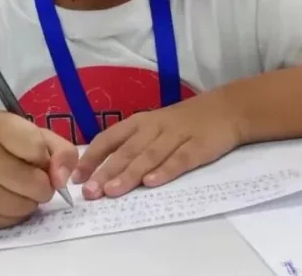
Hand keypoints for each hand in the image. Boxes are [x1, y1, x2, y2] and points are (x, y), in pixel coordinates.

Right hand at [0, 111, 77, 228]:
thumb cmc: (7, 147)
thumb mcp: (36, 135)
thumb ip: (60, 150)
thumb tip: (63, 178)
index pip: (36, 147)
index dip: (46, 157)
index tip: (41, 157)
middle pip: (34, 182)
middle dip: (44, 183)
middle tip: (35, 176)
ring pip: (25, 205)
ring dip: (31, 200)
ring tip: (21, 188)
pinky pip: (12, 221)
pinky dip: (17, 213)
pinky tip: (7, 199)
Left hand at [71, 90, 242, 199]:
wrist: (227, 109)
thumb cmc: (184, 122)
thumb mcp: (155, 126)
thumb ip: (132, 145)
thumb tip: (100, 170)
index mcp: (140, 122)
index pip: (109, 138)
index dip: (92, 158)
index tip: (75, 177)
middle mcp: (154, 128)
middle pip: (126, 151)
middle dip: (105, 172)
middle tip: (89, 192)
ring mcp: (177, 136)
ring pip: (149, 156)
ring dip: (129, 174)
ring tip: (112, 191)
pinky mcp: (198, 147)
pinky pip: (180, 160)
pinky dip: (165, 171)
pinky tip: (152, 183)